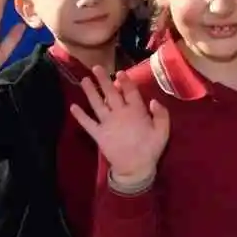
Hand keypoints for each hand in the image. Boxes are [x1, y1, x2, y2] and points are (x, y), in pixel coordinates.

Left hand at [71, 68, 169, 187]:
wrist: (135, 169)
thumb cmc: (150, 148)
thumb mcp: (163, 131)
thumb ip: (161, 114)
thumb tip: (153, 100)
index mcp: (136, 111)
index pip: (130, 92)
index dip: (125, 81)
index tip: (119, 72)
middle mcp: (120, 114)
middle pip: (111, 94)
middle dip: (103, 80)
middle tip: (96, 67)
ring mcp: (107, 124)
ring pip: (97, 104)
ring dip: (90, 92)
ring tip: (84, 80)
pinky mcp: (98, 134)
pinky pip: (87, 123)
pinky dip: (80, 116)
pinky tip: (73, 106)